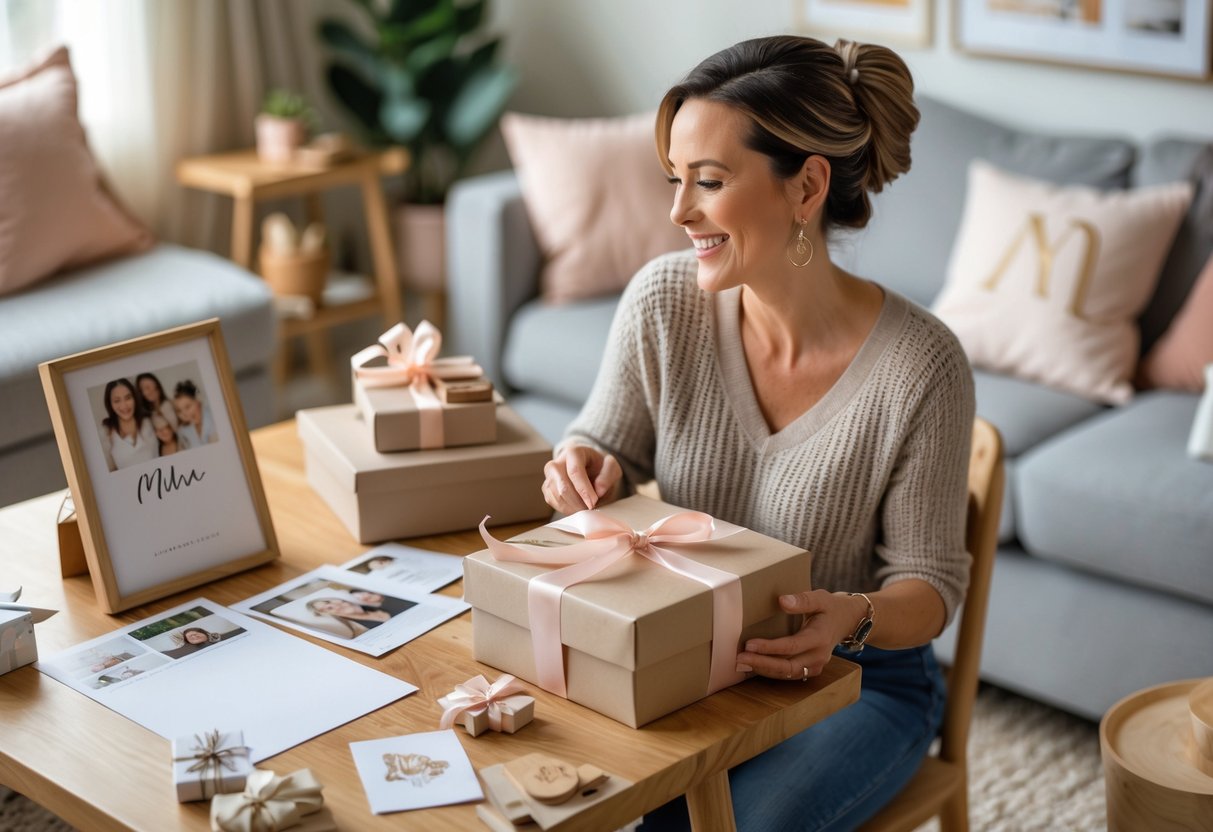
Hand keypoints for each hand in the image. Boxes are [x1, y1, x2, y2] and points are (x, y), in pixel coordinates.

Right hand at [542, 444, 621, 513]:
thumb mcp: (611, 466)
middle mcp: (556, 462)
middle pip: (562, 486)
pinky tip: (576, 507)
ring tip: (585, 508)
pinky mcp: (546, 487)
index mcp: (573, 452)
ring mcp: (549, 475)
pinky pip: (552, 502)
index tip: (593, 502)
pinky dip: (565, 509)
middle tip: (590, 508)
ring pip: (556, 496)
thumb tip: (599, 490)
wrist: (588, 467)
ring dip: (572, 507)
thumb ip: (609, 474)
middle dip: (578, 502)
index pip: (575, 471)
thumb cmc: (599, 466)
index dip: (584, 490)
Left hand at [735, 590, 864, 680]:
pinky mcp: (810, 669)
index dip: (770, 647)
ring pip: (787, 673)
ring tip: (741, 664)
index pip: (792, 646)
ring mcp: (816, 665)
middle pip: (787, 666)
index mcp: (819, 637)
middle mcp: (818, 656)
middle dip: (762, 664)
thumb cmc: (830, 608)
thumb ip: (802, 600)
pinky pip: (789, 674)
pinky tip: (753, 666)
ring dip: (764, 670)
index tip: (749, 644)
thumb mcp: (821, 598)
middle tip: (740, 659)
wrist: (847, 621)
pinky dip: (771, 672)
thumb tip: (782, 601)